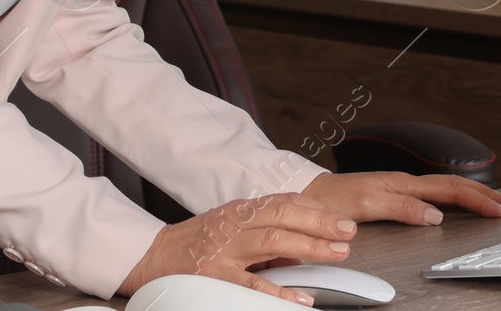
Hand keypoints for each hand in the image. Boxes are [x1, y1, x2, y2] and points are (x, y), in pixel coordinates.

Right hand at [117, 191, 357, 304]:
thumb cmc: (196, 244)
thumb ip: (266, 240)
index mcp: (241, 211)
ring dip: (309, 246)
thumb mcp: (232, 232)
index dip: (316, 209)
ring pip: (272, 240)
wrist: (152, 258)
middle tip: (348, 232)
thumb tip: (300, 254)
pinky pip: (250, 283)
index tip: (342, 217)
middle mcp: (235, 224)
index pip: (285, 202)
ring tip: (336, 253)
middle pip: (283, 216)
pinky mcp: (214, 275)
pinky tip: (300, 297)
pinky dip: (278, 290)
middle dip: (320, 222)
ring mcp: (225, 249)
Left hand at [301, 171, 500, 225]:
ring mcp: (399, 188)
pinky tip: (456, 205)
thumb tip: (435, 215)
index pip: (449, 189)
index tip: (498, 210)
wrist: (308, 195)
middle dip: (482, 195)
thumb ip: (401, 208)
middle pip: (452, 186)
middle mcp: (403, 183)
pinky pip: (432, 193)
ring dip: (471, 195)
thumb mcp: (365, 205)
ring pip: (444, 188)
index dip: (477, 200)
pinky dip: (453, 198)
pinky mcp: (393, 195)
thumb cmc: (331, 200)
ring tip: (491, 203)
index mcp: (401, 184)